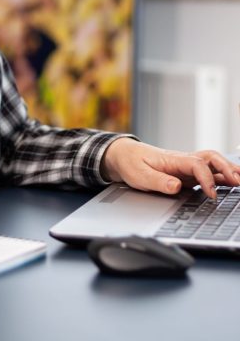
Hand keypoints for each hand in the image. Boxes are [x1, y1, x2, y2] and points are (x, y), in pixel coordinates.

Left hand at [101, 137, 239, 198]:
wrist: (123, 155)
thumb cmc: (131, 163)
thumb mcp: (138, 174)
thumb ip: (157, 181)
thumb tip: (176, 186)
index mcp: (172, 159)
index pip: (196, 164)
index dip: (206, 179)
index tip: (211, 195)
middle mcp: (182, 160)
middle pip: (211, 158)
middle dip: (227, 168)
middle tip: (239, 182)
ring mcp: (186, 165)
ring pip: (213, 162)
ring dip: (229, 169)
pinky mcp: (187, 172)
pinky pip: (209, 170)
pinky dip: (223, 175)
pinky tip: (233, 183)